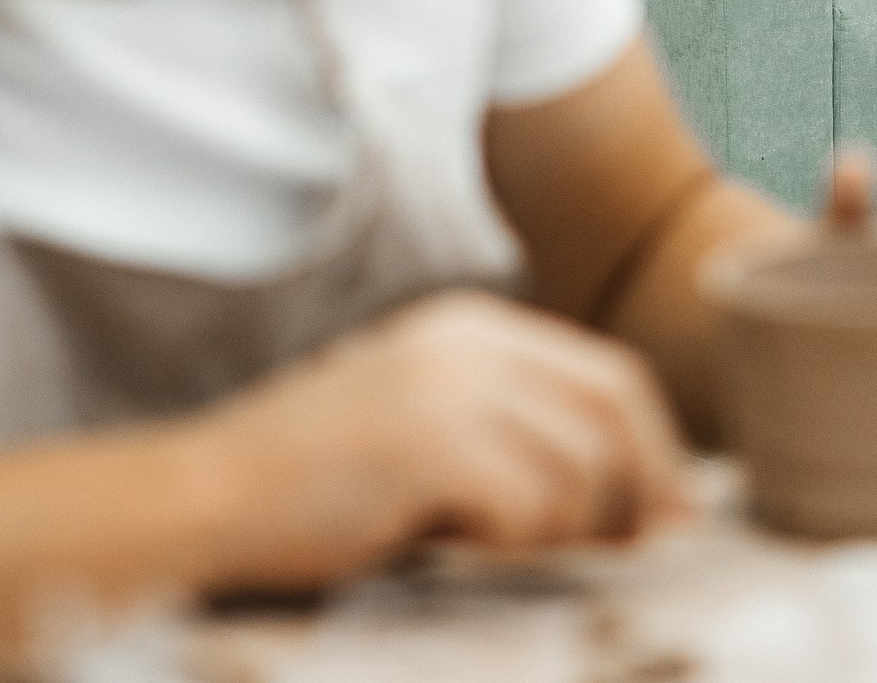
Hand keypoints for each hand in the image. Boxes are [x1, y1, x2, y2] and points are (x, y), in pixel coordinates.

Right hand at [194, 291, 692, 588]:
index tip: (669, 515)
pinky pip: (529, 508)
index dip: (657, 451)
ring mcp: (451, 386)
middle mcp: (470, 340)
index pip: (612, 376)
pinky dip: (508, 545)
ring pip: (581, 470)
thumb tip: (655, 504)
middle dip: (639, 493)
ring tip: (491, 545)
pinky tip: (450, 544)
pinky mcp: (433, 442)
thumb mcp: (430, 431)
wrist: (207, 498)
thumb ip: (526, 441)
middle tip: (627, 550)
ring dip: (557, 531)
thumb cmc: (318, 487)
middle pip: (616, 414)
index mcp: (473, 326)